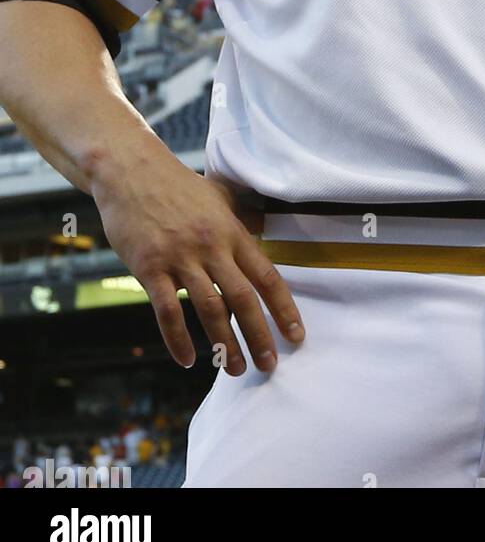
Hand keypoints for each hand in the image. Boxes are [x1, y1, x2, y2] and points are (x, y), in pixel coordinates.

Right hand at [92, 146, 303, 374]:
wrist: (132, 171)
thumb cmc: (178, 186)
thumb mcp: (219, 197)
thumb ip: (241, 219)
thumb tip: (263, 231)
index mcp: (233, 232)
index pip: (266, 276)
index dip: (283, 308)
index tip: (296, 335)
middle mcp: (212, 247)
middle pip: (242, 298)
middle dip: (259, 335)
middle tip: (269, 365)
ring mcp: (180, 257)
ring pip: (209, 309)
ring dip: (225, 344)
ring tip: (236, 369)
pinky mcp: (150, 267)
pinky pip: (168, 311)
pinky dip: (178, 339)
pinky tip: (187, 360)